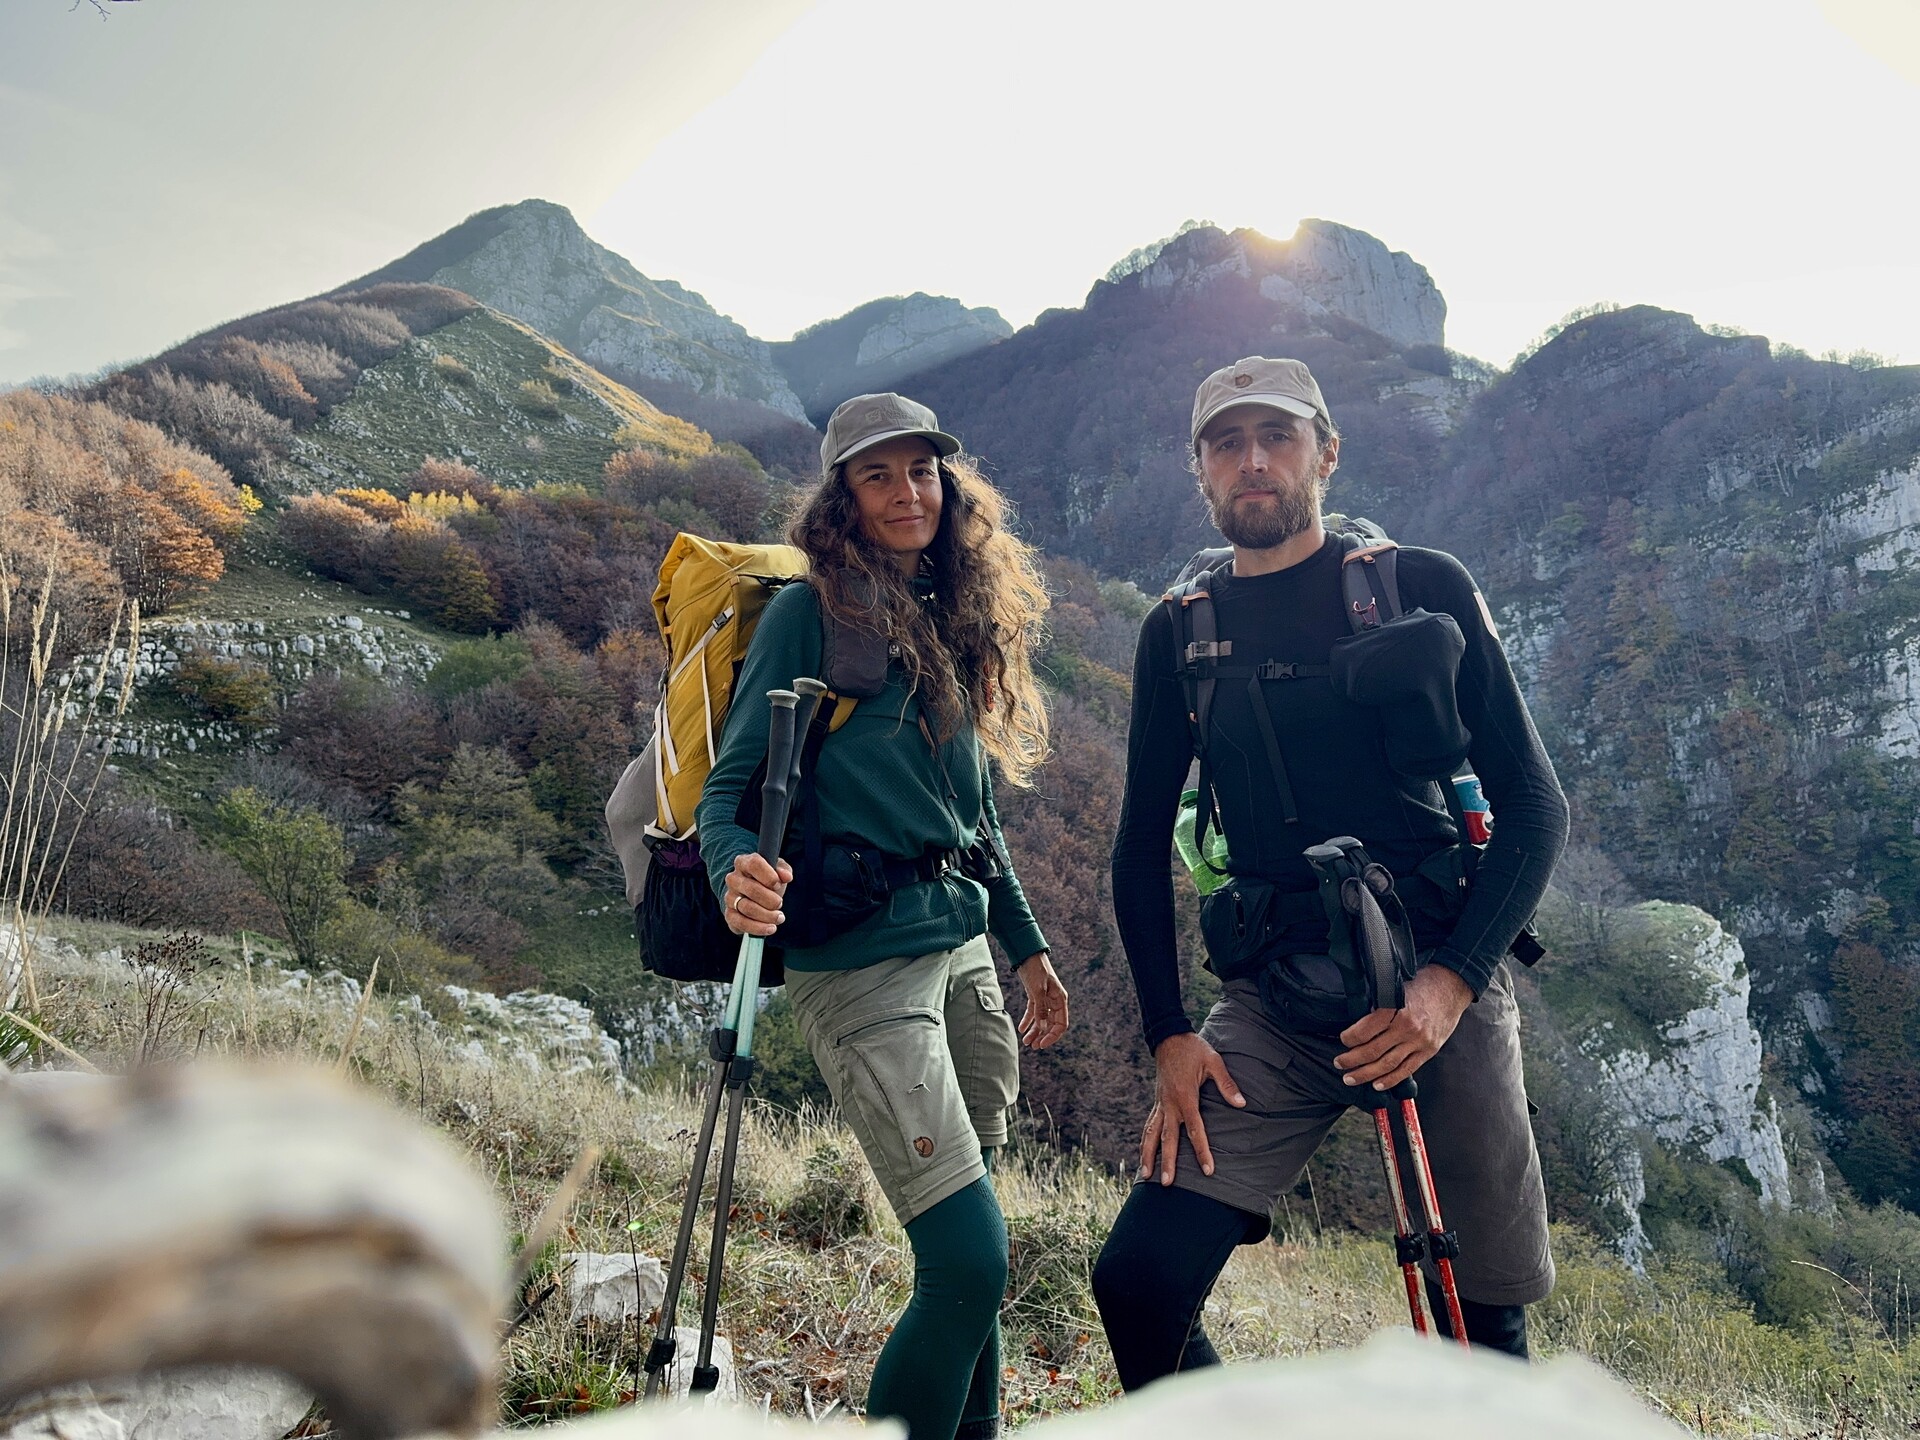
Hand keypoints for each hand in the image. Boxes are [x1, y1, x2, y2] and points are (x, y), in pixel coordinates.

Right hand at [722, 853, 791, 936]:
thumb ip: (783, 870)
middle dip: (771, 900)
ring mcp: (729, 897)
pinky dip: (758, 928)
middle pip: (752, 889)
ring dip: (767, 915)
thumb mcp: (777, 870)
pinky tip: (770, 928)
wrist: (753, 894)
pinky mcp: (729, 915)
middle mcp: (733, 879)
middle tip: (780, 904)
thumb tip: (786, 877)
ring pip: (747, 908)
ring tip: (779, 917)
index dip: (768, 876)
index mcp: (744, 862)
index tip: (778, 884)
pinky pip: (740, 923)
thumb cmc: (766, 879)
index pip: (754, 864)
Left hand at [1014, 952, 1068, 1048]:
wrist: (1027, 954)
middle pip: (1051, 1024)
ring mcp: (1045, 998)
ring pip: (1042, 1020)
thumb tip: (1042, 1027)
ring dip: (1035, 1031)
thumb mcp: (1038, 989)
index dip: (1052, 1036)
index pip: (1061, 1024)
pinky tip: (1021, 1029)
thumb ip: (1040, 1009)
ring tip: (1026, 1041)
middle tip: (1032, 1046)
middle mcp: (1054, 1000)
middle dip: (1042, 1036)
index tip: (1042, 1044)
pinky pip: (1034, 1012)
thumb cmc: (1035, 969)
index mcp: (1060, 999)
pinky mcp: (1035, 995)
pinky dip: (1028, 1020)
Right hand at [1139, 1031, 1244, 1184]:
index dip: (1202, 1151)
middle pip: (1168, 1139)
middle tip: (1167, 1184)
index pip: (1195, 1130)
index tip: (1208, 1170)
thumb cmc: (1193, 1049)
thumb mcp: (1213, 1061)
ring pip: (1151, 1135)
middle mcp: (1170, 1104)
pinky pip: (1149, 1125)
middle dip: (1167, 1162)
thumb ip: (1226, 1084)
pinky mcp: (1157, 1102)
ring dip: (1148, 1156)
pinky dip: (1145, 1142)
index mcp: (1186, 1097)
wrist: (1169, 1037)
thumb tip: (1242, 1103)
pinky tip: (1144, 1155)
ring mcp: (1161, 1104)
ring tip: (1145, 1177)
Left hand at [1334, 965, 1472, 1091]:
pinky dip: (1390, 1080)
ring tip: (1351, 1078)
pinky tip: (1377, 1084)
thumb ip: (1378, 1006)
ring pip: (1387, 1064)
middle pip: (1373, 1050)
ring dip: (1366, 1074)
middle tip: (1339, 1064)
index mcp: (1395, 1008)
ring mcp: (1419, 1041)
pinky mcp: (1428, 1051)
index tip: (1343, 1040)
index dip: (1349, 1039)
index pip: (1365, 1030)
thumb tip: (1357, 1023)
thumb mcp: (1396, 988)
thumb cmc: (1421, 984)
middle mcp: (1407, 1027)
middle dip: (1352, 1060)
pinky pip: (1406, 1069)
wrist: (1451, 987)